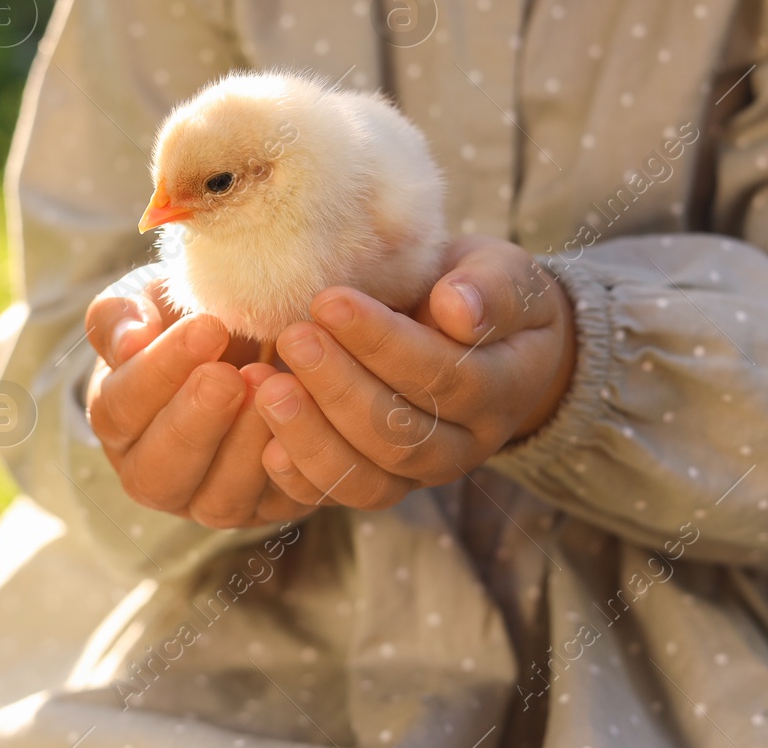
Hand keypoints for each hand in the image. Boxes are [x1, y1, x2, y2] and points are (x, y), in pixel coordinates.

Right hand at [83, 279, 317, 527]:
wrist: (262, 336)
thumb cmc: (193, 320)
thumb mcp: (152, 303)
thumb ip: (124, 313)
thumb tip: (129, 342)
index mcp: (119, 422)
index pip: (121, 408)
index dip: (160, 371)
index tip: (206, 327)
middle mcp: (156, 474)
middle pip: (157, 474)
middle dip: (194, 423)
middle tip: (229, 376)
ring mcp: (212, 500)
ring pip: (219, 500)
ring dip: (245, 446)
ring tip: (271, 388)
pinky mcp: (268, 508)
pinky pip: (278, 505)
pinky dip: (293, 468)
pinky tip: (306, 420)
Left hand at [251, 235, 576, 509]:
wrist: (473, 332)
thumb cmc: (478, 290)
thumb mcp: (501, 273)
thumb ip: (490, 289)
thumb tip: (458, 309)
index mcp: (503, 390)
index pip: (444, 377)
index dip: (385, 344)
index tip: (330, 301)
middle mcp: (464, 445)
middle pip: (402, 435)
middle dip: (340, 388)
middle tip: (293, 337)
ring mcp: (420, 473)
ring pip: (369, 479)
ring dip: (313, 435)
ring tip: (268, 386)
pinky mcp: (379, 483)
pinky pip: (340, 495)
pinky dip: (301, 476)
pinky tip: (265, 445)